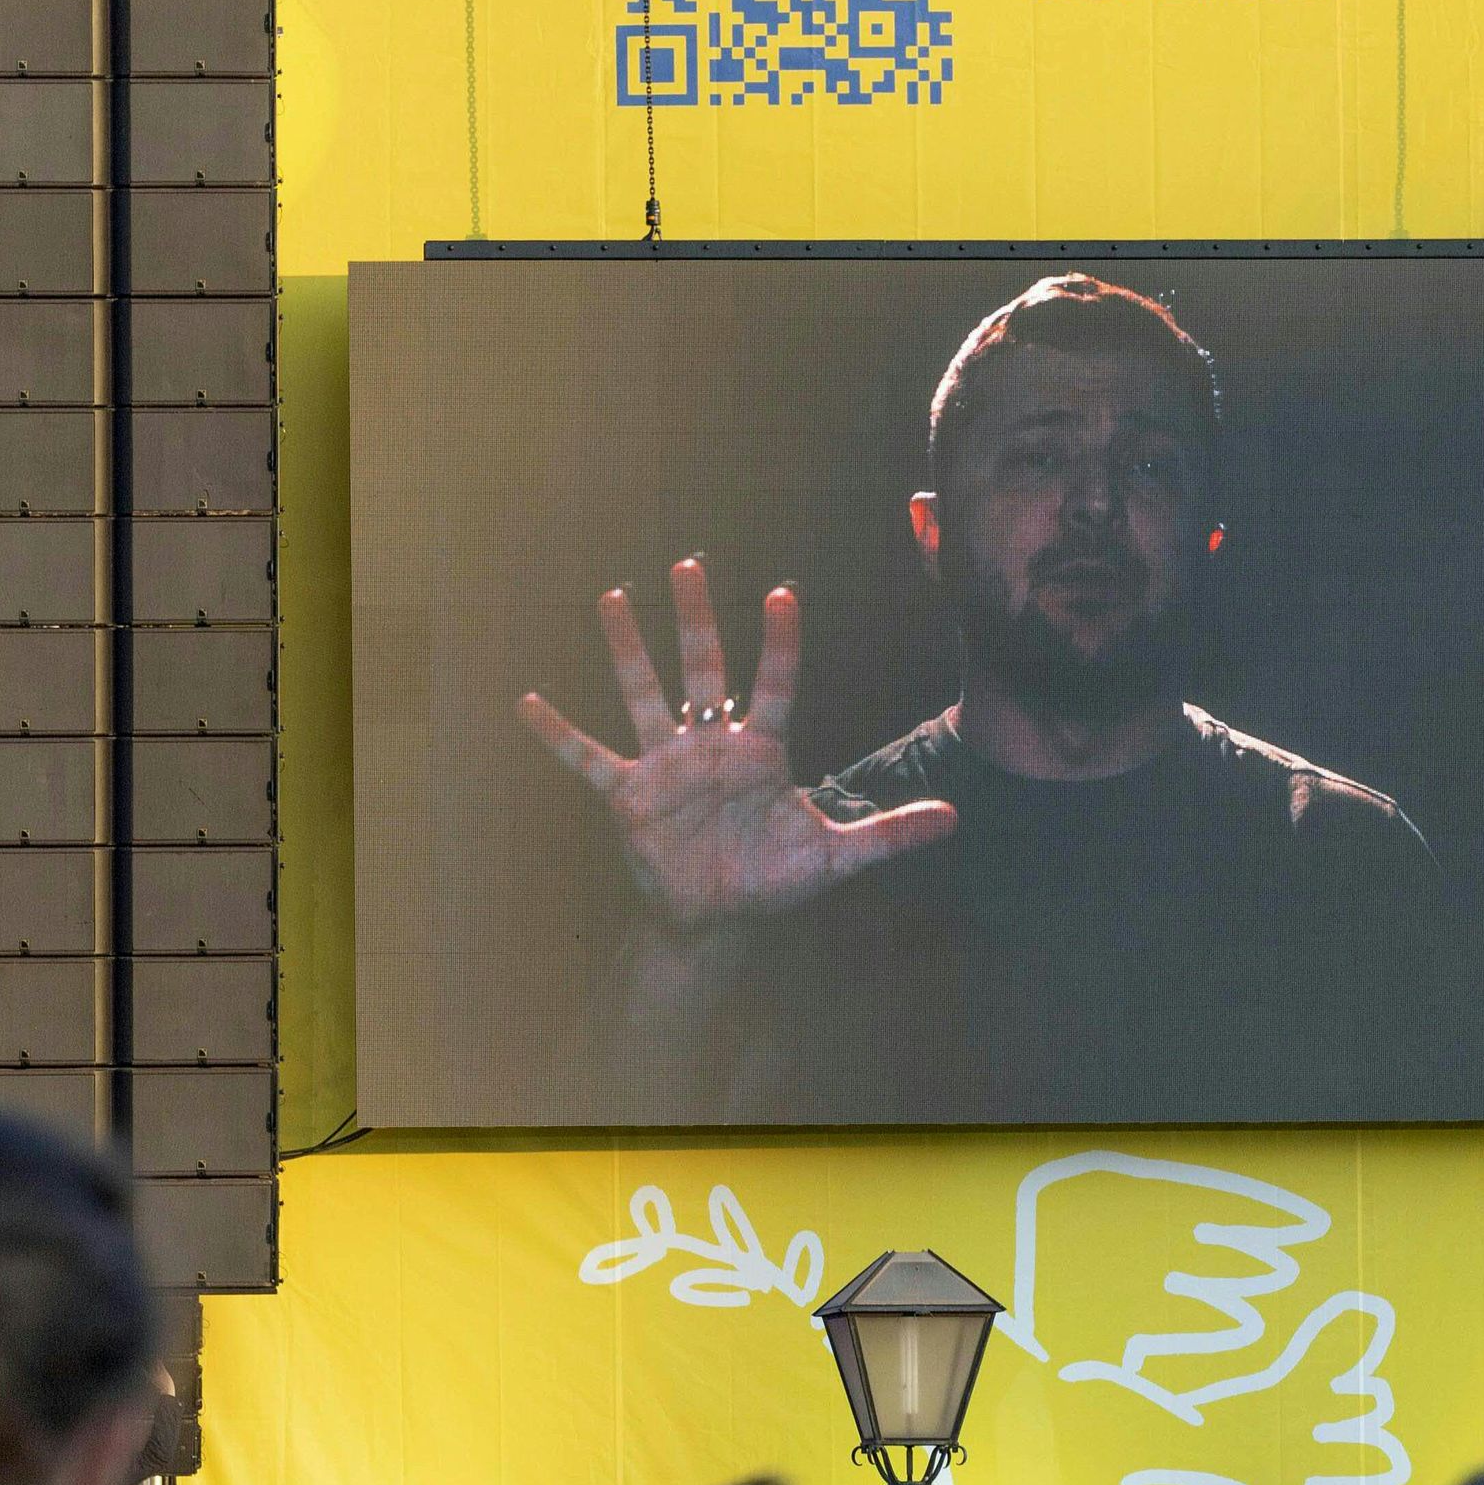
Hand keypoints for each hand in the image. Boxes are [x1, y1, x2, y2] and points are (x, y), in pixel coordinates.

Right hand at [518, 557, 958, 930]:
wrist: (717, 921)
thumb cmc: (772, 881)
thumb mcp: (835, 858)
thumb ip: (889, 834)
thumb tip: (956, 818)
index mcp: (763, 751)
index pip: (775, 684)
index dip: (781, 643)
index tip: (784, 594)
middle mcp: (712, 746)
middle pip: (704, 669)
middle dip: (696, 618)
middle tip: (688, 563)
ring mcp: (667, 766)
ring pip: (644, 694)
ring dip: (627, 648)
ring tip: (611, 596)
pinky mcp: (629, 796)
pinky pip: (587, 758)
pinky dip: (557, 734)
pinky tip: (526, 702)